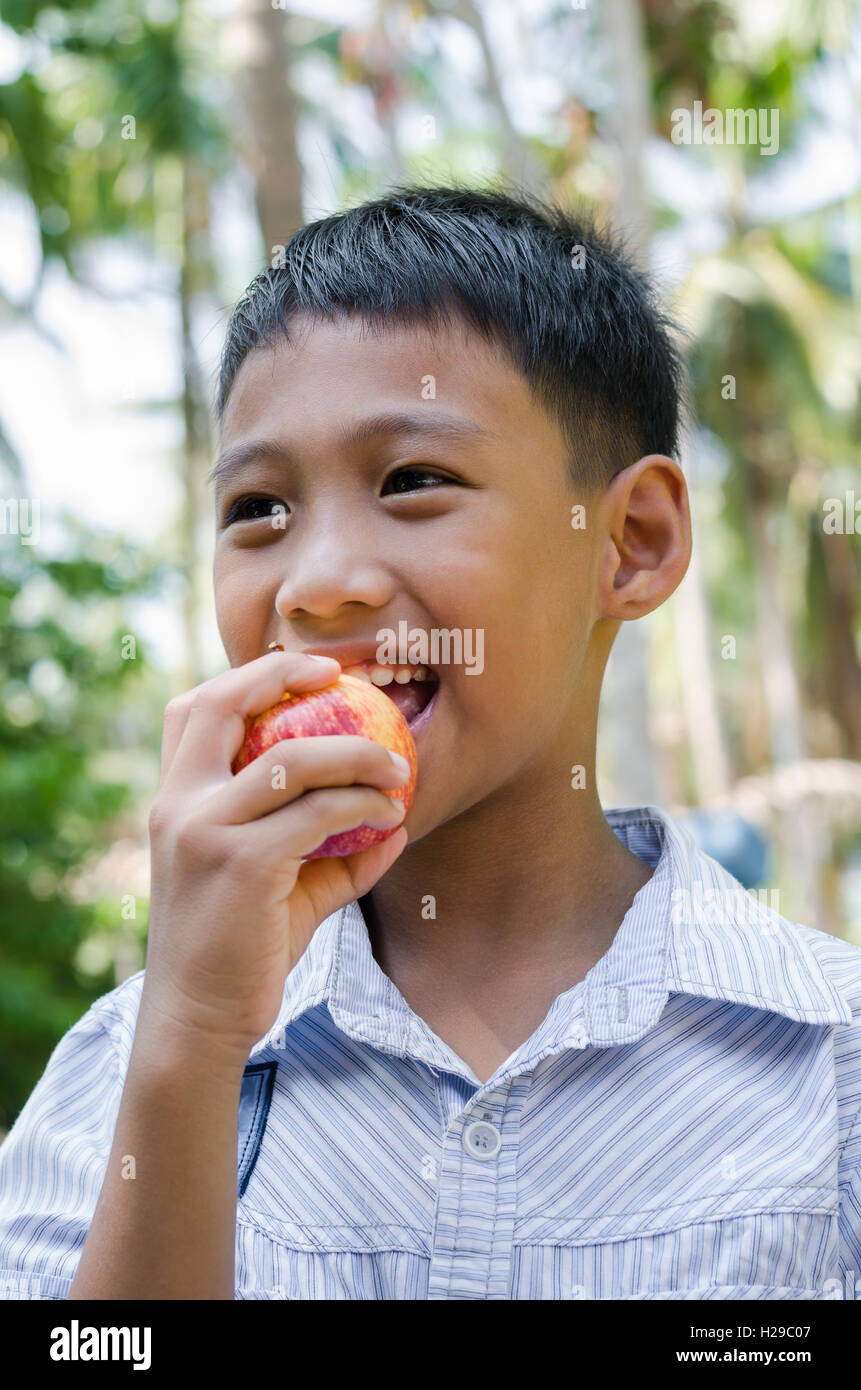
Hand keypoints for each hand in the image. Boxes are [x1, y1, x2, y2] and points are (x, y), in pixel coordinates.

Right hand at [140, 651, 410, 1058]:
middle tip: (343, 676)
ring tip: (397, 766)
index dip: (248, 675)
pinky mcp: (241, 864)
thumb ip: (331, 851)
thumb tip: (396, 822)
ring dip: (354, 753)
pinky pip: (316, 814)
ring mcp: (205, 830)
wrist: (199, 1021)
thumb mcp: (282, 887)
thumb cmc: (240, 950)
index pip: (192, 709)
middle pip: (221, 703)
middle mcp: (178, 805)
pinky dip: (360, 806)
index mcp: (173, 800)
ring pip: (290, 758)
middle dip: (282, 672)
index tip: (309, 671)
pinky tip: (390, 817)